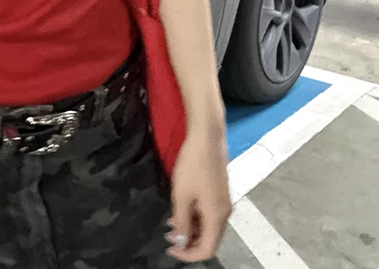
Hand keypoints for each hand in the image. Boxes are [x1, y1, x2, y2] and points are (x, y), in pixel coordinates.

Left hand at [165, 124, 231, 262]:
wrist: (207, 138)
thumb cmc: (193, 165)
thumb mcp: (181, 195)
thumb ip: (181, 221)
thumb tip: (180, 243)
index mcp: (216, 217)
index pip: (207, 249)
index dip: (188, 255)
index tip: (170, 249)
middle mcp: (224, 213)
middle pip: (210, 240)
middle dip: (189, 243)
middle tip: (168, 237)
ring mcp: (223, 202)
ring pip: (209, 227)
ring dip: (191, 230)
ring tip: (171, 224)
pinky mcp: (220, 193)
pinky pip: (209, 214)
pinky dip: (195, 218)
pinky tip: (181, 210)